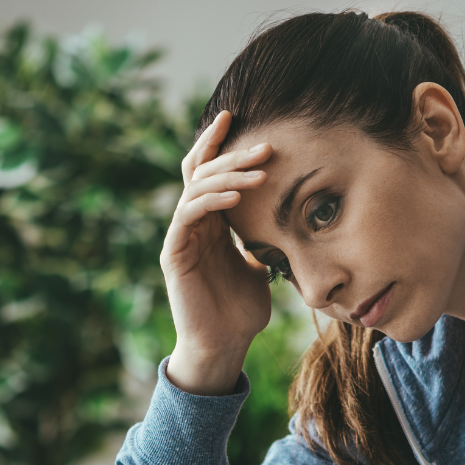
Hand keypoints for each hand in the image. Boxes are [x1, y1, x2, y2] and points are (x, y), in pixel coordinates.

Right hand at [161, 111, 272, 395]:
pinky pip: (188, 215)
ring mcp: (181, 236)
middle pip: (203, 172)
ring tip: (259, 170)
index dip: (220, 144)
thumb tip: (290, 219)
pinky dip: (211, 200)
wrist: (223, 347)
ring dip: (228, 175)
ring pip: (196, 189)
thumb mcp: (262, 267)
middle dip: (233, 155)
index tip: (241, 118)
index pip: (209, 172)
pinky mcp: (174, 253)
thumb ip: (265, 240)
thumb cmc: (242, 311)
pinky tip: (236, 196)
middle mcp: (192, 224)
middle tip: (265, 145)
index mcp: (212, 223)